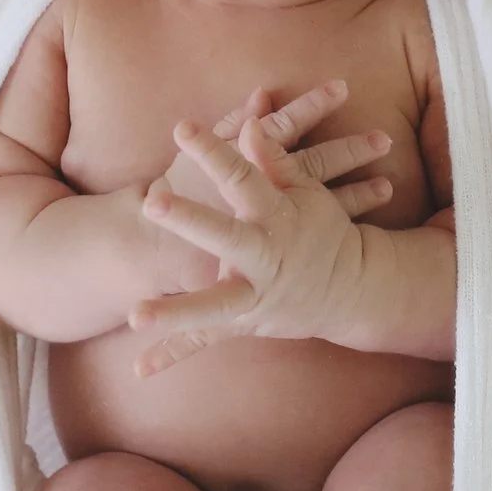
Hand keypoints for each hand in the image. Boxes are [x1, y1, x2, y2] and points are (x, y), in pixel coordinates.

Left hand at [131, 104, 386, 376]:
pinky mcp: (245, 323)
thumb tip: (249, 121)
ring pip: (212, 305)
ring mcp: (255, 295)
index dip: (214, 152)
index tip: (184, 127)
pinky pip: (205, 341)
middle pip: (224, 235)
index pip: (241, 178)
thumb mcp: (306, 192)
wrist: (356, 290)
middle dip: (190, 220)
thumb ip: (274, 160)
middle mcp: (263, 258)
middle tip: (152, 202)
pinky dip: (173, 354)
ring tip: (135, 315)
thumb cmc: (323, 230)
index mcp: (275, 217)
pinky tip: (138, 369)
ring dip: (176, 312)